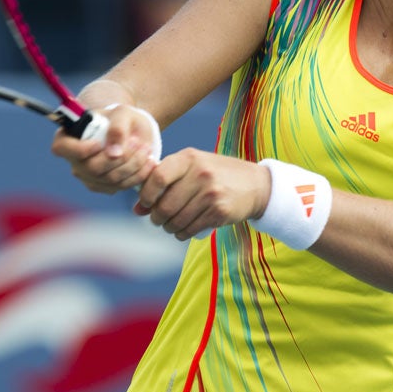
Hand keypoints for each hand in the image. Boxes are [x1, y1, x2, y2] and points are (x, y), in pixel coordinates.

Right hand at [51, 105, 158, 193]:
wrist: (131, 130)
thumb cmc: (121, 118)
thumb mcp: (122, 113)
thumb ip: (117, 128)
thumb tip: (114, 153)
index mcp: (68, 138)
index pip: (62, 149)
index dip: (79, 149)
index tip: (99, 143)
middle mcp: (74, 161)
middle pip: (92, 168)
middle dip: (120, 157)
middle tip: (138, 142)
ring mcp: (88, 177)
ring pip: (110, 180)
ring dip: (133, 165)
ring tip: (146, 150)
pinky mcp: (104, 187)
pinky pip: (121, 187)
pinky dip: (138, 175)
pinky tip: (148, 162)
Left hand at [134, 149, 270, 240]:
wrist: (255, 185)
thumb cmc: (216, 175)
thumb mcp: (192, 169)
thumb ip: (164, 183)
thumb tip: (137, 209)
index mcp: (189, 158)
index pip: (157, 177)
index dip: (146, 194)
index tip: (145, 202)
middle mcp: (200, 174)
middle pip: (165, 205)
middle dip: (156, 217)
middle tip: (157, 219)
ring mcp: (211, 193)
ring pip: (176, 220)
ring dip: (168, 227)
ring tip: (170, 225)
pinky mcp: (219, 211)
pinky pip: (190, 229)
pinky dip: (182, 233)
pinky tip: (183, 230)